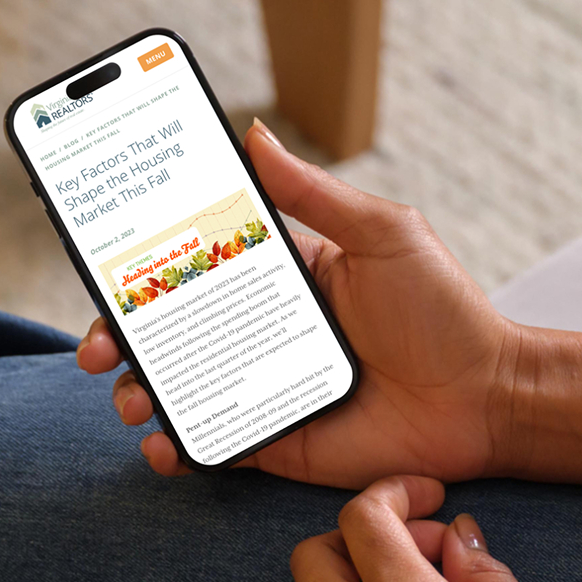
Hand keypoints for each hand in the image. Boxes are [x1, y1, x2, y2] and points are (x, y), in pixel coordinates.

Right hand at [77, 120, 515, 487]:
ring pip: (181, 388)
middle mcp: (264, 331)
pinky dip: (178, 448)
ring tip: (130, 396)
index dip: (144, 265)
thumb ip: (314, 193)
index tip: (101, 260)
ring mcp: (266, 387)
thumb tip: (253, 133)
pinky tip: (162, 445)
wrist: (484, 399)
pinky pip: (214, 444)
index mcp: (282, 277)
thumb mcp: (382, 235)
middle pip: (172, 329)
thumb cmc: (443, 310)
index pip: (197, 263)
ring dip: (140, 391)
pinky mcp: (278, 439)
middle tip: (98, 345)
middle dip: (122, 335)